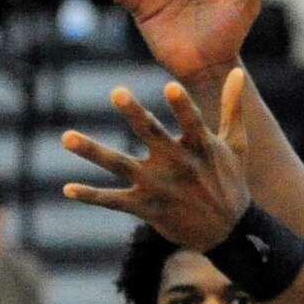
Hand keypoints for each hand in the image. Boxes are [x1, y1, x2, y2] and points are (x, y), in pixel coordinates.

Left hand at [61, 67, 251, 250]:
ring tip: (67, 137)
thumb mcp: (236, 144)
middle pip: (152, 134)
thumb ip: (232, 106)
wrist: (229, 231)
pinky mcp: (147, 208)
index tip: (170, 86)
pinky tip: (68, 189)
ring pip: (120, 165)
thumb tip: (237, 72)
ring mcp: (159, 187)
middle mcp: (178, 165)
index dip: (182, 106)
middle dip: (134, 113)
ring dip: (93, 151)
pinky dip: (92, 196)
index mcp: (201, 147)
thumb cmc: (230, 181)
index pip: (192, 122)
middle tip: (118, 92)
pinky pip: (114, 201)